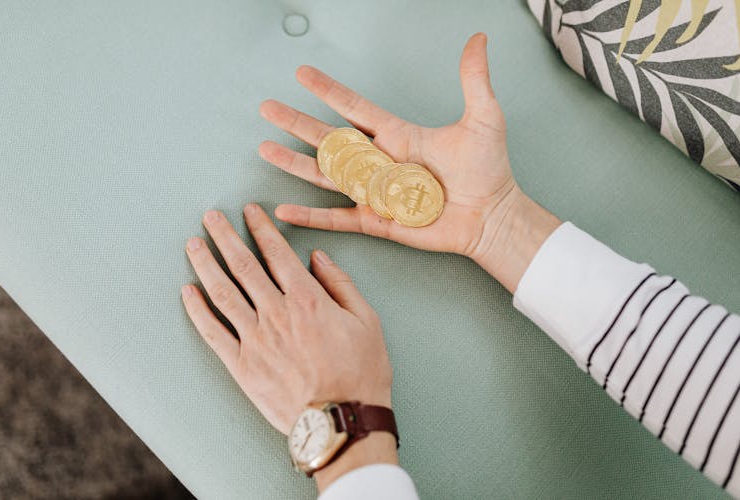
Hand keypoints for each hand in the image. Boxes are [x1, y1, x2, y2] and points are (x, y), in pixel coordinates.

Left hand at [181, 205, 395, 488]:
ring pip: (222, 293)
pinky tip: (187, 292)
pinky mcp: (242, 366)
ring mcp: (255, 339)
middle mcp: (276, 313)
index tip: (249, 211)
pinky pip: (212, 332)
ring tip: (192, 244)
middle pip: (243, 266)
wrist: (342, 421)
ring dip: (205, 265)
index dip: (261, 228)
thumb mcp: (367, 321)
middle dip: (225, 237)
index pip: (276, 253)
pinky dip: (197, 310)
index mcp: (307, 299)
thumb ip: (341, 284)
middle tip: (210, 216)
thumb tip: (318, 257)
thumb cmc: (360, 372)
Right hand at [259, 33, 559, 291]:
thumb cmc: (488, 170)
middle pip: (330, 139)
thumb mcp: (482, 118)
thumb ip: (473, 80)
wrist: (492, 216)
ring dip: (295, 163)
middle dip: (297, 123)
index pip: (355, 109)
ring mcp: (375, 193)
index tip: (302, 73)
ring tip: (265, 149)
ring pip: (326, 175)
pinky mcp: (377, 221)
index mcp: (399, 135)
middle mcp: (381, 162)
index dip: (329, 91)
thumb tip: (479, 38)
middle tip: (267, 108)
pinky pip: (337, 218)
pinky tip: (283, 211)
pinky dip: (310, 217)